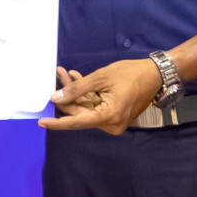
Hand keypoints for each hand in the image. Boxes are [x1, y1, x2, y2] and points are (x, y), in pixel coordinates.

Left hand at [38, 58, 162, 134]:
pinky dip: (86, 93)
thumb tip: (56, 98)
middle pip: (81, 112)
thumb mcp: (101, 77)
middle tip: (58, 74)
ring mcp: (113, 120)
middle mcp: (110, 124)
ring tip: (65, 72)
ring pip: (86, 107)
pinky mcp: (114, 114)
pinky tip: (77, 77)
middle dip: (68, 94)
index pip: (77, 122)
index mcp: (108, 117)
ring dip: (76, 91)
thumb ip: (77, 89)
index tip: (41, 122)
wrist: (155, 74)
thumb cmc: (130, 74)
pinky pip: (95, 105)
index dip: (57, 122)